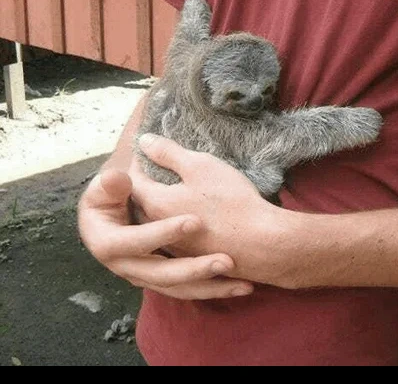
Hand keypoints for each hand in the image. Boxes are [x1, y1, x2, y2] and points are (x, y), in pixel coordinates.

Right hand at [77, 168, 253, 299]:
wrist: (110, 216)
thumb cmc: (109, 196)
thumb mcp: (105, 188)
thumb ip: (111, 185)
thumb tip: (116, 178)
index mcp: (108, 244)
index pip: (135, 242)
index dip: (162, 233)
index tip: (194, 222)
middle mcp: (126, 267)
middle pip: (161, 274)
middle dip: (195, 269)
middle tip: (226, 260)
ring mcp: (146, 277)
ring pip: (180, 288)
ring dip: (211, 286)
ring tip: (242, 283)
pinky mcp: (165, 280)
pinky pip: (191, 290)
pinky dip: (215, 289)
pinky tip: (242, 287)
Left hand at [130, 134, 301, 287]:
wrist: (262, 244)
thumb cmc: (230, 201)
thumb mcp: (200, 166)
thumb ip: (169, 153)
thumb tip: (144, 141)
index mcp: (156, 204)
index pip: (134, 180)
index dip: (140, 162)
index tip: (148, 151)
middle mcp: (158, 230)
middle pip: (142, 202)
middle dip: (146, 183)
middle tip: (157, 168)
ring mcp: (175, 247)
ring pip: (158, 222)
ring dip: (161, 204)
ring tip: (175, 189)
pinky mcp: (193, 257)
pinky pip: (175, 237)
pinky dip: (176, 222)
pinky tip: (193, 214)